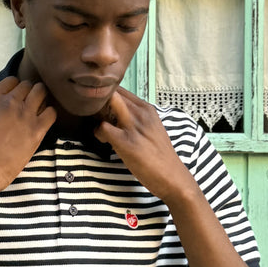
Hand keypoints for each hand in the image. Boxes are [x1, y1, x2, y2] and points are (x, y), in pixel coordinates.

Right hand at [0, 77, 56, 200]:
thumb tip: (9, 103)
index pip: (12, 80)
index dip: (17, 89)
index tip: (17, 99)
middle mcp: (8, 102)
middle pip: (28, 85)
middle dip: (30, 93)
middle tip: (29, 106)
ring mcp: (23, 114)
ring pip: (41, 92)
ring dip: (41, 99)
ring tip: (38, 110)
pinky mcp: (36, 129)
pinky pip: (52, 112)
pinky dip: (49, 114)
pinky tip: (43, 123)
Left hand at [94, 87, 192, 203]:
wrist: (172, 176)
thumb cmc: (159, 155)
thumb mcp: (151, 128)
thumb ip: (136, 118)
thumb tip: (117, 113)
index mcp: (147, 109)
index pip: (121, 89)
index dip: (106, 95)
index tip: (101, 106)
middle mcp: (141, 113)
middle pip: (113, 92)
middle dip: (99, 101)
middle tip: (95, 115)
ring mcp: (134, 127)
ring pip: (107, 104)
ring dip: (97, 113)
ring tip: (99, 126)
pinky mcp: (126, 142)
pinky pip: (103, 128)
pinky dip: (98, 132)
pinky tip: (103, 140)